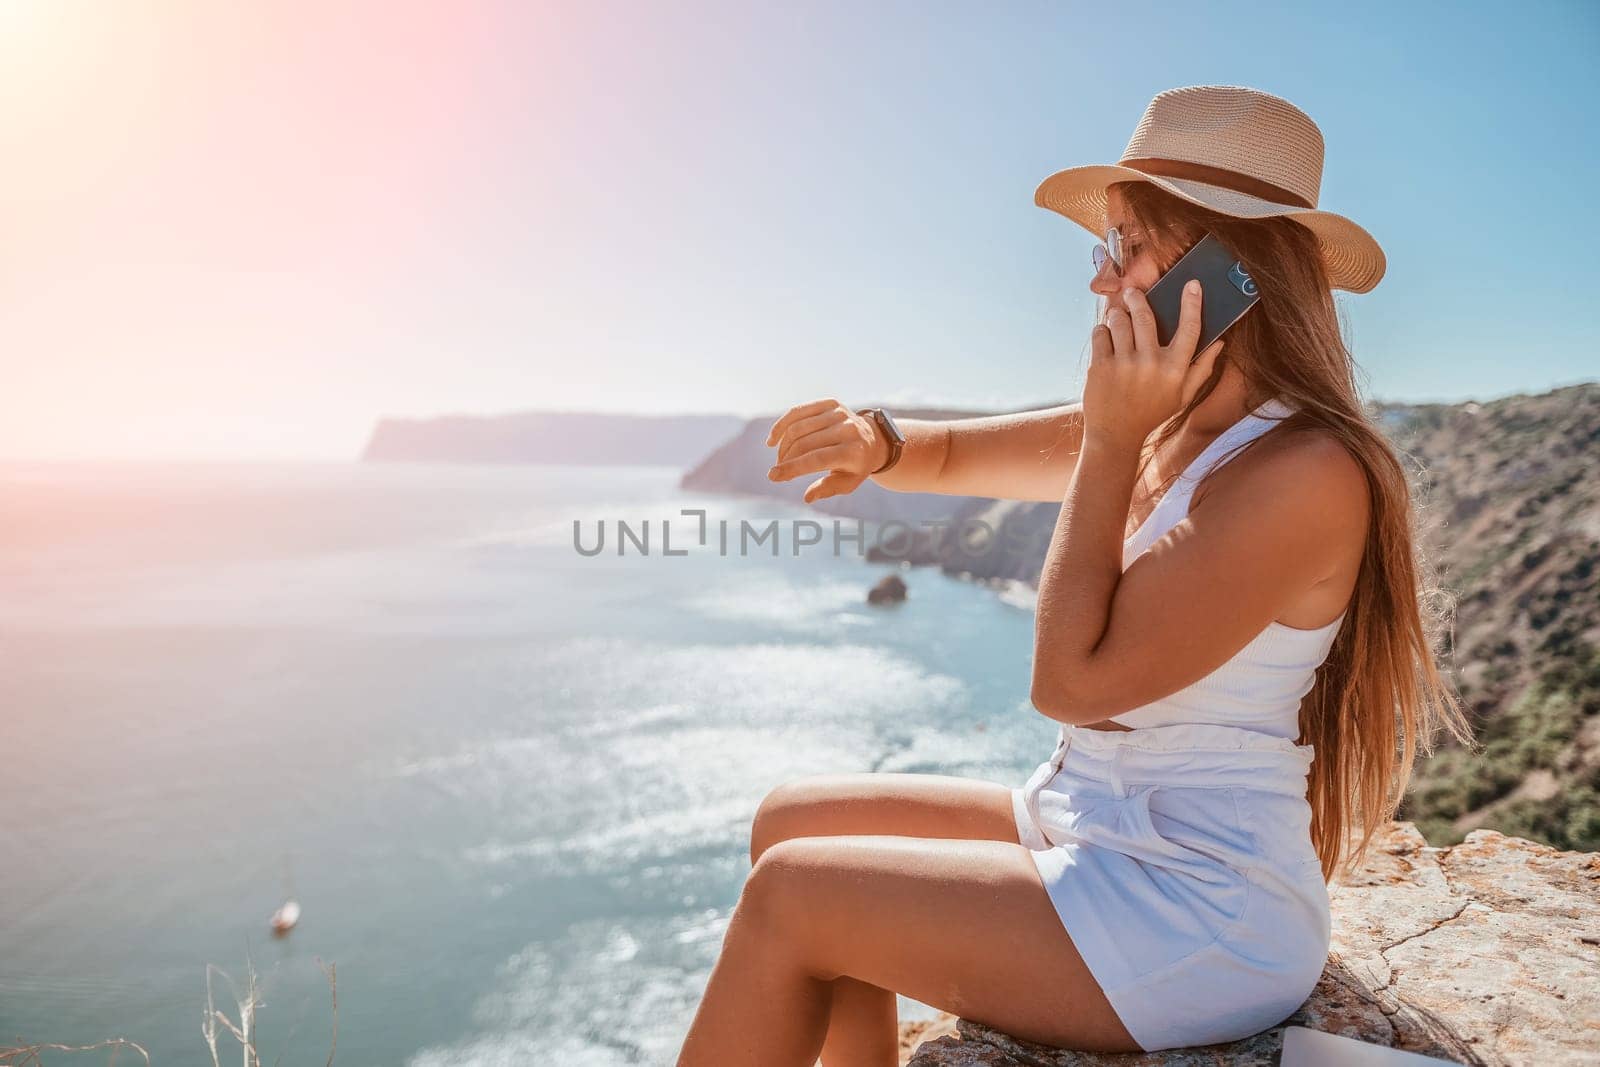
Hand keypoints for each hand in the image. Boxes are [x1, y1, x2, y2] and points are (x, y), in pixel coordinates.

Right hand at [764, 397, 882, 502]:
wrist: (872, 440)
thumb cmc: (856, 465)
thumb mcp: (848, 483)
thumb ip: (828, 489)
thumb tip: (807, 497)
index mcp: (854, 451)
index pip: (817, 459)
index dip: (792, 468)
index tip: (773, 476)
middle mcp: (847, 428)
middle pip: (804, 443)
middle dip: (786, 459)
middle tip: (778, 470)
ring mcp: (839, 413)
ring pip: (798, 427)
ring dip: (783, 446)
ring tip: (780, 459)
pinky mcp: (830, 403)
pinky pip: (798, 412)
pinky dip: (781, 425)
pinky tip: (773, 439)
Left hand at [1083, 281, 1225, 450]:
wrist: (1115, 436)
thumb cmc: (1151, 414)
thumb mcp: (1182, 396)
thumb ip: (1202, 369)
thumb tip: (1219, 343)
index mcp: (1175, 369)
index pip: (1190, 328)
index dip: (1192, 303)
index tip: (1192, 284)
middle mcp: (1151, 363)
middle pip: (1145, 315)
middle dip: (1137, 298)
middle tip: (1132, 292)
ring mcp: (1124, 364)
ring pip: (1118, 320)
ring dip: (1116, 315)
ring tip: (1116, 319)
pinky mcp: (1101, 366)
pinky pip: (1100, 333)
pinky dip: (1101, 332)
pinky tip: (1105, 340)